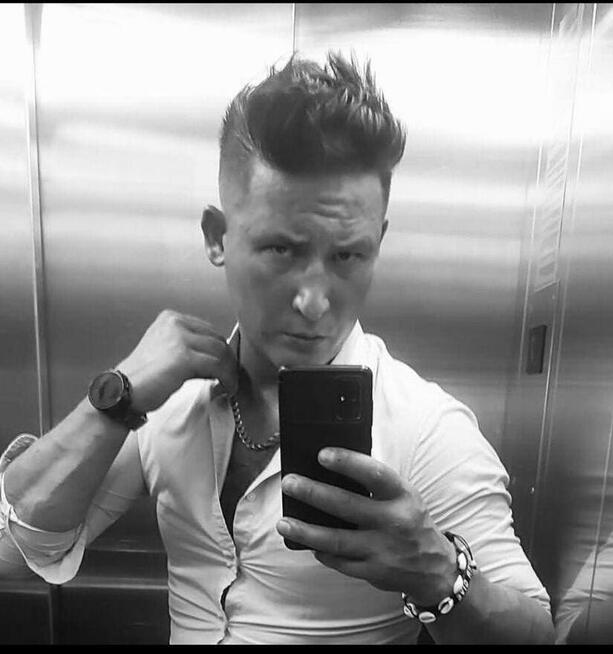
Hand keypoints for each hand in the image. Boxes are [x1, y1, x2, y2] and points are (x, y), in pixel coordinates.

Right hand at [116, 310, 238, 412]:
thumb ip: (188, 346)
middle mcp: (175, 322)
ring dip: (229, 370)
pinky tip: (226, 388)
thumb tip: (218, 356)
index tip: (225, 365)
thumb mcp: (165, 351)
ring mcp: (180, 338)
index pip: (208, 330)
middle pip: (217, 339)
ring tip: (228, 384)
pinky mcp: (184, 357)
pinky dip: (227, 378)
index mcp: (170, 318)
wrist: (121, 393)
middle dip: (227, 360)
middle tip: (229, 377)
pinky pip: (218, 366)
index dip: (220, 349)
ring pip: (221, 351)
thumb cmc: (141, 378)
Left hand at [276, 447, 456, 605]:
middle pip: (347, 505)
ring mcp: (382, 549)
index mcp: (402, 495)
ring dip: (305, 530)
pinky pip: (339, 561)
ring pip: (336, 539)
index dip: (347, 462)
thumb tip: (331, 468)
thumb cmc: (410, 521)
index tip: (322, 455)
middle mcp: (393, 521)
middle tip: (289, 483)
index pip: (374, 473)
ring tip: (283, 521)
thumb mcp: (403, 496)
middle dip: (313, 493)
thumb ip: (375, 484)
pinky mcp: (373, 572)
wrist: (435, 567)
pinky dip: (320, 551)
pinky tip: (306, 542)